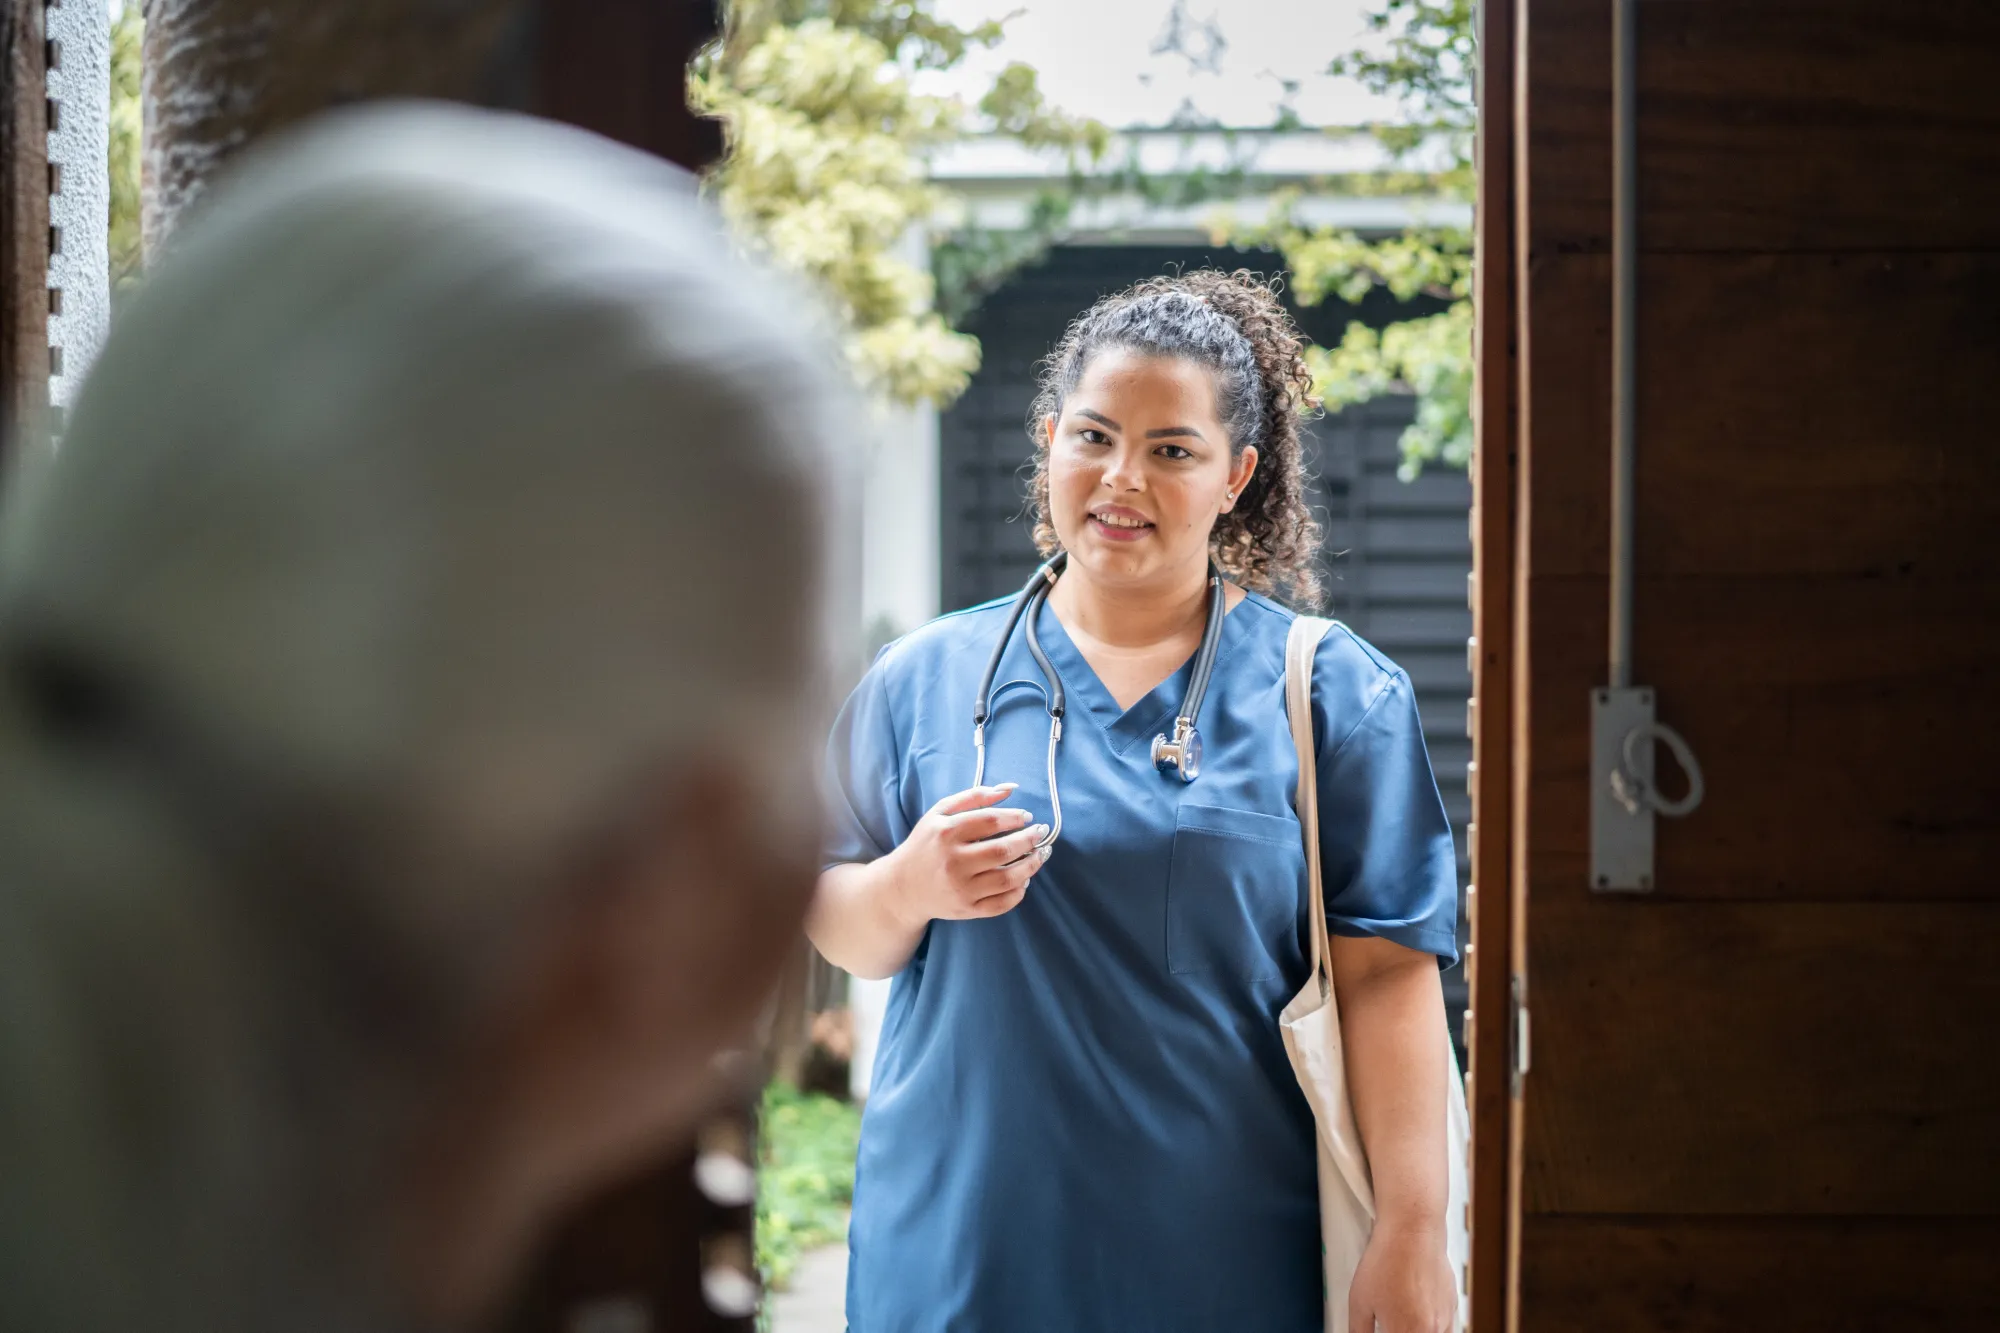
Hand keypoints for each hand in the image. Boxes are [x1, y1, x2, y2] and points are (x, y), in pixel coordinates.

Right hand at [881, 784, 1049, 926]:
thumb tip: (1010, 788)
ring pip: (1007, 879)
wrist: (902, 887)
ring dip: (1031, 865)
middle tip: (1040, 833)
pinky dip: (1019, 893)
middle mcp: (953, 862)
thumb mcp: (940, 813)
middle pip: (1003, 850)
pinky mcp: (966, 910)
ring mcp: (961, 889)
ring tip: (1039, 855)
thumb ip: (975, 796)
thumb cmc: (926, 844)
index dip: (1015, 817)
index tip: (1027, 817)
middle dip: (1029, 840)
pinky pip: (1001, 904)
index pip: (991, 821)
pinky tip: (1024, 880)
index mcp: (946, 833)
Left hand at [1349, 1217, 1456, 1332]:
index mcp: (1406, 1331)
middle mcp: (1430, 1330)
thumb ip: (1359, 1331)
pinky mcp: (1452, 1306)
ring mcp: (1445, 1319)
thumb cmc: (1388, 1259)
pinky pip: (1445, 1329)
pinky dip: (1431, 1329)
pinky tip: (1417, 1317)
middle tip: (1387, 1324)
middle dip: (1398, 1331)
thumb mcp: (1359, 1301)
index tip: (1379, 1329)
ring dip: (1416, 1331)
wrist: (1412, 1230)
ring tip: (1401, 1319)